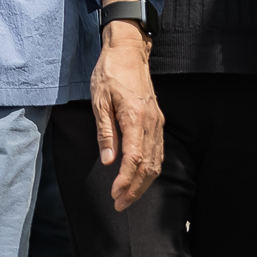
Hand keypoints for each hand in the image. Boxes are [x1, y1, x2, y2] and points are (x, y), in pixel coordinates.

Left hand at [89, 23, 163, 210]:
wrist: (128, 52)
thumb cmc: (109, 73)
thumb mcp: (99, 100)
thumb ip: (105, 131)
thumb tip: (108, 160)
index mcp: (136, 119)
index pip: (134, 159)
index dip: (126, 181)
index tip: (115, 195)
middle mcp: (151, 124)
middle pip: (148, 166)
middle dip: (135, 189)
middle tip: (120, 204)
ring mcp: (157, 123)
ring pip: (156, 162)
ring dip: (143, 183)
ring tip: (127, 196)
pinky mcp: (157, 122)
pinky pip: (157, 152)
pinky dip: (150, 169)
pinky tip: (140, 177)